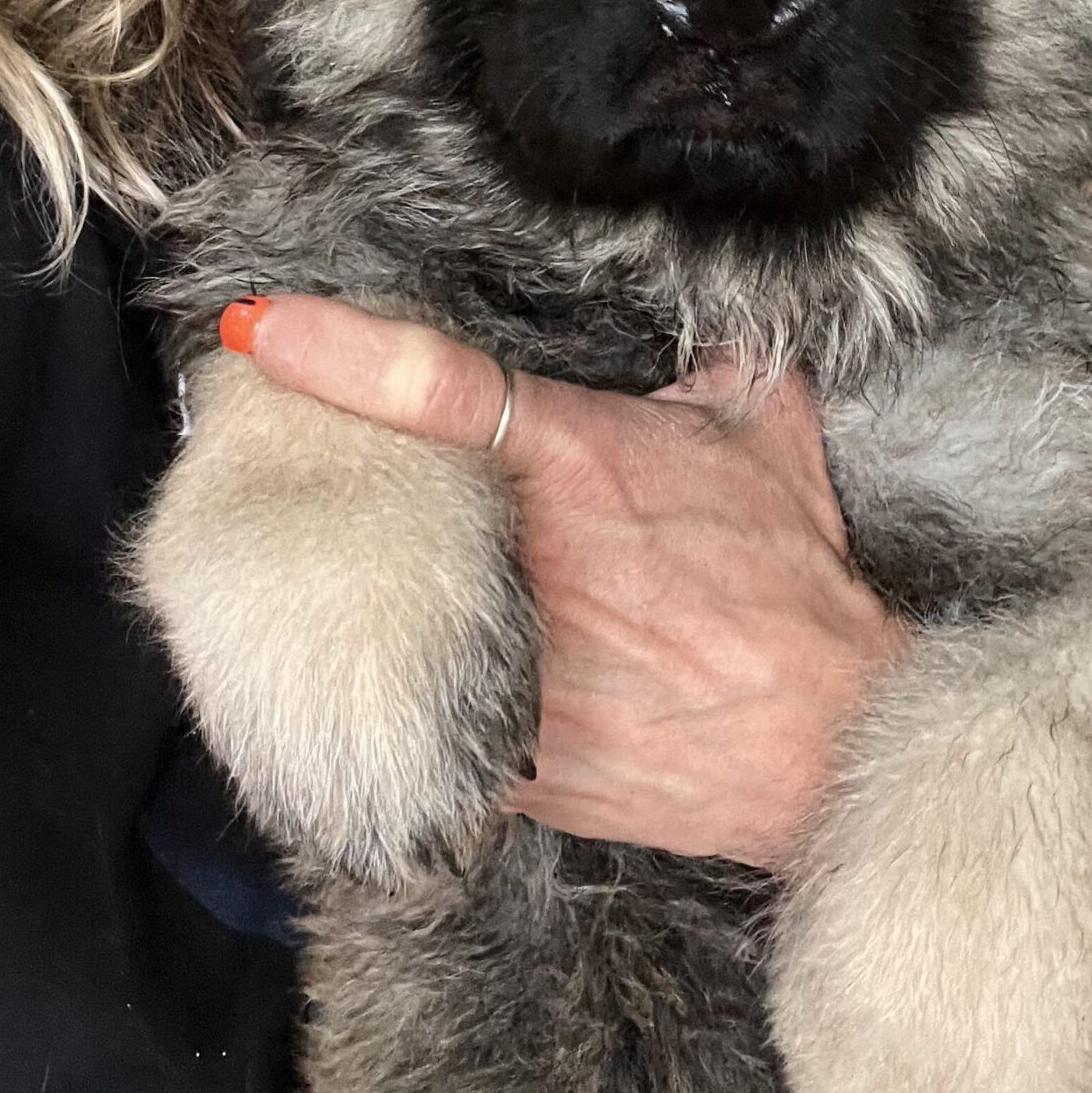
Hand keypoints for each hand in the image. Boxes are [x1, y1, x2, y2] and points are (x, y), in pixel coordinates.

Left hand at [234, 297, 906, 868]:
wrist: (832, 742)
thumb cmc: (797, 590)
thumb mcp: (766, 446)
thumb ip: (711, 379)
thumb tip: (690, 346)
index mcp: (581, 466)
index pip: (440, 389)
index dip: (340, 354)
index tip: (259, 331)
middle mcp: (531, 563)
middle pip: (384, 507)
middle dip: (339, 490)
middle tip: (299, 468)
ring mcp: (510, 668)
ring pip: (386, 624)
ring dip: (360, 603)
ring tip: (341, 589)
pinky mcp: (507, 760)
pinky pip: (426, 720)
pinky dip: (409, 701)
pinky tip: (393, 690)